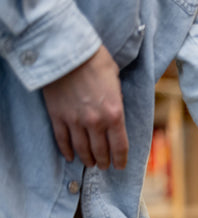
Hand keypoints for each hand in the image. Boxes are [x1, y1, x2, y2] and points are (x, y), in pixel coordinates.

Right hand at [41, 45, 128, 169]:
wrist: (66, 50)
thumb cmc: (95, 61)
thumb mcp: (116, 81)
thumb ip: (117, 101)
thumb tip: (116, 112)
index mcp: (115, 114)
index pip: (120, 147)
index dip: (121, 160)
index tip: (120, 166)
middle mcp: (96, 122)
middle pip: (101, 151)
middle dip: (104, 162)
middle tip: (105, 167)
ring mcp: (74, 121)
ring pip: (82, 149)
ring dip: (87, 160)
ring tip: (91, 164)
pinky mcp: (57, 116)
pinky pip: (62, 140)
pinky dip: (67, 151)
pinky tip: (70, 157)